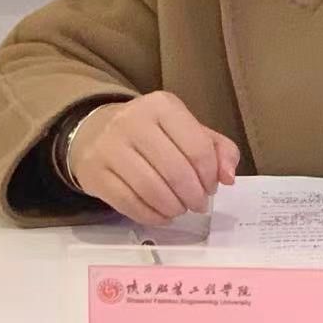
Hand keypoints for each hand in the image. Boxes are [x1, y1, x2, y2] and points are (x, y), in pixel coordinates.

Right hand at [68, 92, 240, 225]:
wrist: (94, 130)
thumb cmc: (151, 132)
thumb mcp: (186, 129)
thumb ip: (217, 149)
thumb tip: (228, 177)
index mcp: (162, 106)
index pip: (198, 147)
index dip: (210, 175)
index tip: (212, 187)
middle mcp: (133, 121)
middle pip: (176, 171)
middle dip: (194, 196)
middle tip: (198, 205)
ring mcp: (109, 146)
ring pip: (151, 189)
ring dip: (173, 207)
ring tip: (180, 209)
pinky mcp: (93, 172)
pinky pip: (128, 203)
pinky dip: (151, 216)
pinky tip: (161, 216)